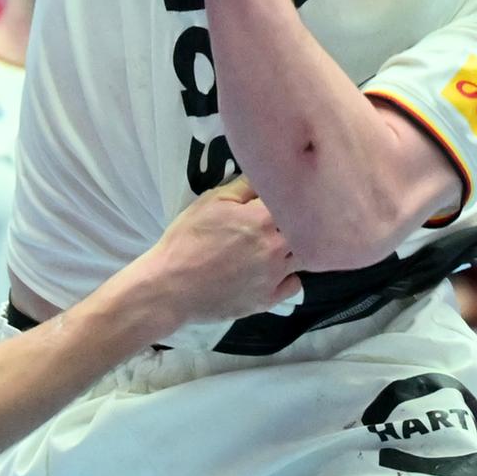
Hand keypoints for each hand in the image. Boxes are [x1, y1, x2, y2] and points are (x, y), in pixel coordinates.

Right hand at [147, 178, 300, 321]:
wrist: (170, 287)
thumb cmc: (188, 239)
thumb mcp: (212, 201)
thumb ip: (245, 186)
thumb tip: (267, 176)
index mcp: (264, 218)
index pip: (295, 200)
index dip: (293, 196)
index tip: (288, 194)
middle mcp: (277, 247)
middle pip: (306, 230)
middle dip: (298, 222)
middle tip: (283, 220)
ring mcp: (275, 276)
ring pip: (304, 257)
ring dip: (295, 248)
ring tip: (277, 244)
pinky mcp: (268, 300)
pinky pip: (294, 284)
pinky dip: (288, 276)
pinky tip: (274, 270)